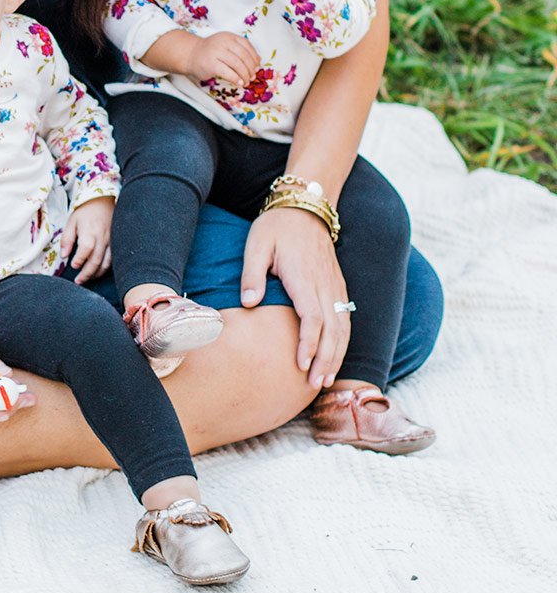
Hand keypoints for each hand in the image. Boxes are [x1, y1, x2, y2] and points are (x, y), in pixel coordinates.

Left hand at [60, 195, 113, 281]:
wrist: (103, 200)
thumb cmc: (85, 211)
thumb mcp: (72, 222)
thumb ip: (67, 239)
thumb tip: (63, 256)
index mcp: (90, 231)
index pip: (86, 250)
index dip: (79, 260)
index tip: (73, 266)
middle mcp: (102, 237)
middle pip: (96, 260)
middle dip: (87, 273)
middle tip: (79, 281)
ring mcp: (112, 240)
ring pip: (106, 263)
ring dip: (97, 274)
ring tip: (88, 279)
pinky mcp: (117, 242)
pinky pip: (113, 259)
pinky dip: (106, 268)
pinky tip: (98, 271)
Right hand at [187, 30, 259, 87]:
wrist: (190, 54)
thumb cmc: (210, 52)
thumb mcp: (226, 46)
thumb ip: (240, 50)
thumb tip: (258, 60)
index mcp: (229, 36)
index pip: (246, 45)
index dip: (254, 57)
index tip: (256, 66)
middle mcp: (223, 42)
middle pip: (243, 55)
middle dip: (250, 68)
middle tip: (252, 76)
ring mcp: (216, 52)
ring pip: (237, 64)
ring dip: (244, 74)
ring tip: (246, 81)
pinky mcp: (210, 64)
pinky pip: (227, 72)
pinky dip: (235, 78)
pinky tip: (239, 82)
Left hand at [239, 205, 351, 389]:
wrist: (306, 207)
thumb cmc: (276, 227)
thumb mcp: (257, 244)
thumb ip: (252, 274)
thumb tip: (248, 303)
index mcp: (304, 276)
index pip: (312, 317)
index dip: (308, 343)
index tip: (301, 364)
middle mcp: (324, 284)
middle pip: (332, 329)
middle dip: (326, 360)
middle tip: (315, 386)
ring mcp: (334, 286)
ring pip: (342, 327)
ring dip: (337, 355)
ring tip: (326, 381)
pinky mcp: (337, 286)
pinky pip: (345, 319)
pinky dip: (342, 342)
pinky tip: (334, 359)